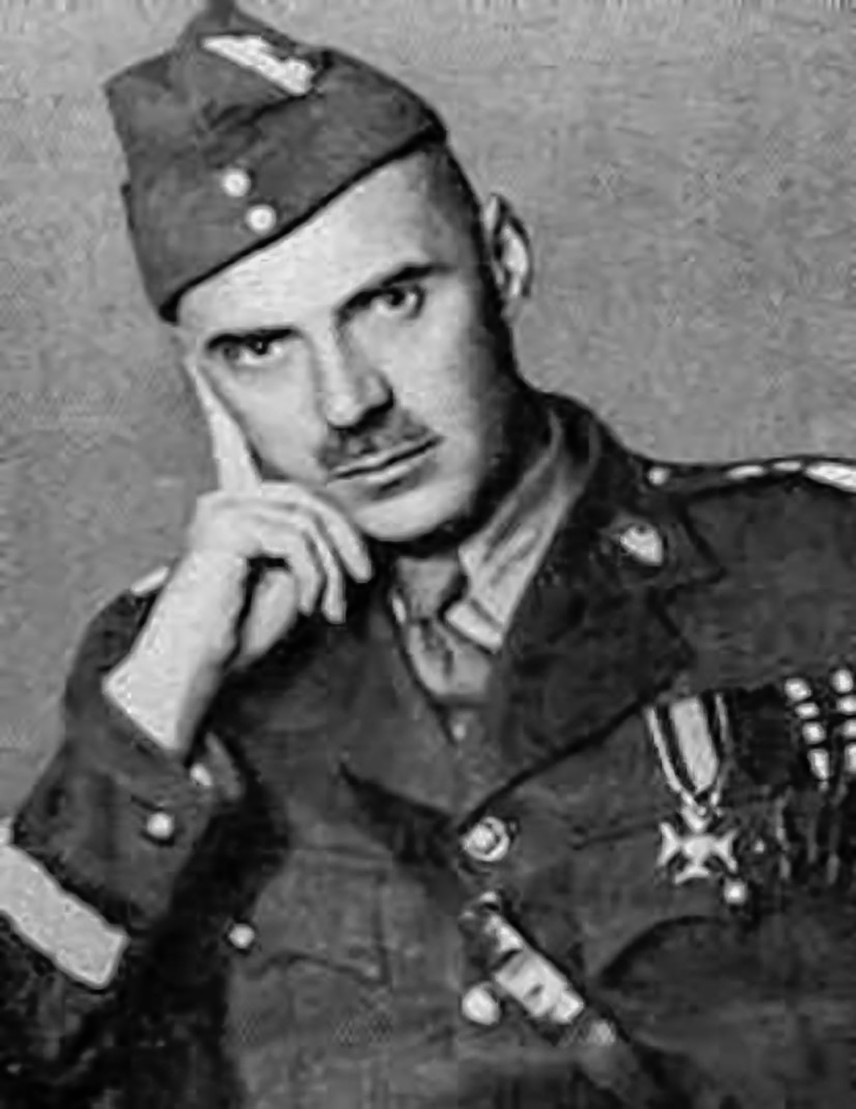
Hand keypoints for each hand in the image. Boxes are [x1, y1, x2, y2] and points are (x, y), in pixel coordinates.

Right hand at [104, 484, 371, 753]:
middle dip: (344, 539)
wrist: (198, 662)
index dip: (340, 527)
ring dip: (329, 570)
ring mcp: (224, 511)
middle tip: (362, 576)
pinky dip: (312, 576)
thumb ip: (312, 548)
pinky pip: (294, 540)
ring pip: (306, 521)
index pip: (301, 497)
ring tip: (328, 606)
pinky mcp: (226, 526)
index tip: (360, 567)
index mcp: (239, 510)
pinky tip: (305, 606)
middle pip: (307, 499)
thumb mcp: (290, 579)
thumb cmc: (238, 631)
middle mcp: (227, 502)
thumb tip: (348, 529)